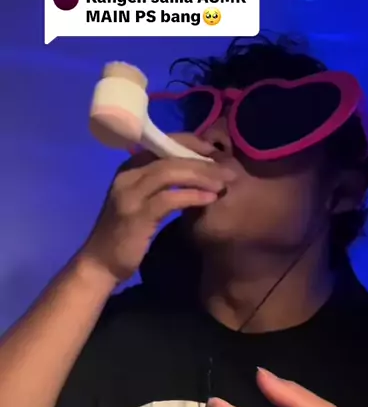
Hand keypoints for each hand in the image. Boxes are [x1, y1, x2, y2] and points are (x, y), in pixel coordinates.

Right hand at [80, 134, 234, 283]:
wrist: (100, 264)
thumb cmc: (126, 234)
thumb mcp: (142, 202)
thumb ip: (160, 185)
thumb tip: (195, 172)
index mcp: (129, 168)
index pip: (163, 144)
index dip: (191, 143)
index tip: (215, 151)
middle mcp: (127, 175)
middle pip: (170, 156)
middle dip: (202, 161)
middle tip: (228, 170)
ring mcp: (130, 194)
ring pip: (170, 172)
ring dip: (201, 176)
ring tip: (223, 183)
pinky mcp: (136, 215)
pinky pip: (169, 199)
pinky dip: (192, 196)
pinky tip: (209, 199)